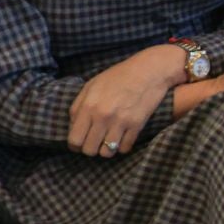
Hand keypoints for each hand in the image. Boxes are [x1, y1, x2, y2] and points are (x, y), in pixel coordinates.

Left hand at [67, 45, 186, 157]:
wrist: (149, 71)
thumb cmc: (118, 76)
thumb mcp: (91, 85)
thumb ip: (78, 106)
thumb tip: (73, 127)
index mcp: (88, 106)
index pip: (74, 140)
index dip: (75, 145)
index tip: (80, 142)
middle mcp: (103, 117)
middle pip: (89, 150)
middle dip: (90, 148)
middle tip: (95, 142)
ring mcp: (121, 122)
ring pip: (107, 153)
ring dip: (106, 150)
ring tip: (109, 142)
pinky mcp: (137, 125)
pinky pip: (125, 148)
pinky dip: (122, 147)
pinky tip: (122, 138)